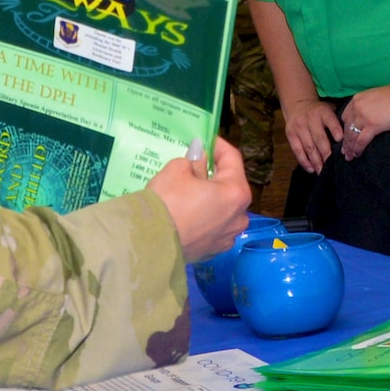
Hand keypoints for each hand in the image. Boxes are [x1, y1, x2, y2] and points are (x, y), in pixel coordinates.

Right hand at [148, 137, 252, 261]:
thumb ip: (194, 160)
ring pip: (222, 208)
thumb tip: (200, 156)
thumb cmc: (169, 201)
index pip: (232, 159)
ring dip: (210, 196)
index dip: (217, 145)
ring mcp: (227, 237)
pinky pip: (212, 227)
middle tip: (195, 162)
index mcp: (236, 193)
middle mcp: (239, 216)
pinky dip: (203, 217)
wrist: (150, 243)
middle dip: (213, 173)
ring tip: (189, 188)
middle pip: (229, 186)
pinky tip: (187, 212)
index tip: (205, 139)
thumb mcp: (178, 169)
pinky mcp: (212, 251)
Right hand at [282, 96, 342, 175]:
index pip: (330, 121)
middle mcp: (311, 119)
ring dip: (316, 161)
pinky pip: (297, 150)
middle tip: (332, 166)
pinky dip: (304, 161)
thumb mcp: (329, 110)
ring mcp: (300, 127)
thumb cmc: (319, 112)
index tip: (340, 140)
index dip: (335, 130)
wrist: (297, 105)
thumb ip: (338, 121)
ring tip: (322, 172)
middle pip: (319, 138)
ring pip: (309, 147)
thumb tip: (349, 140)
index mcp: (323, 112)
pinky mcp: (290, 134)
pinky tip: (311, 169)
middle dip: (326, 154)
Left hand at [339, 85, 389, 160]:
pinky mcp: (372, 126)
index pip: (345, 116)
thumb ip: (368, 107)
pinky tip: (357, 154)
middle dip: (345, 141)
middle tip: (344, 151)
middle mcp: (357, 107)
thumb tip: (368, 119)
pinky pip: (361, 141)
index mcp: (358, 99)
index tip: (345, 136)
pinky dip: (358, 149)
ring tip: (349, 156)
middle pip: (346, 127)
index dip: (344, 128)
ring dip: (349, 148)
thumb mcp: (375, 98)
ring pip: (351, 135)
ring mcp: (363, 116)